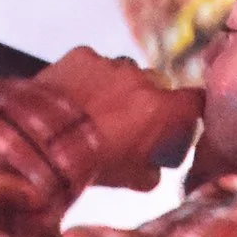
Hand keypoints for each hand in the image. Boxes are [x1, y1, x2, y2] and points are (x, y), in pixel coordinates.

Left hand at [35, 46, 198, 190]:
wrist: (42, 143)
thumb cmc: (90, 163)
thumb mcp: (128, 180)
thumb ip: (150, 174)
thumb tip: (153, 172)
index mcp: (159, 109)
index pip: (194, 101)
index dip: (189, 112)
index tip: (182, 121)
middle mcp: (140, 80)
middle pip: (157, 85)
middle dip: (149, 101)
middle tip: (130, 123)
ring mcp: (111, 64)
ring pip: (125, 72)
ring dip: (118, 88)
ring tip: (96, 112)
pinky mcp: (82, 56)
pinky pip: (93, 64)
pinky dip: (88, 78)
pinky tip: (75, 98)